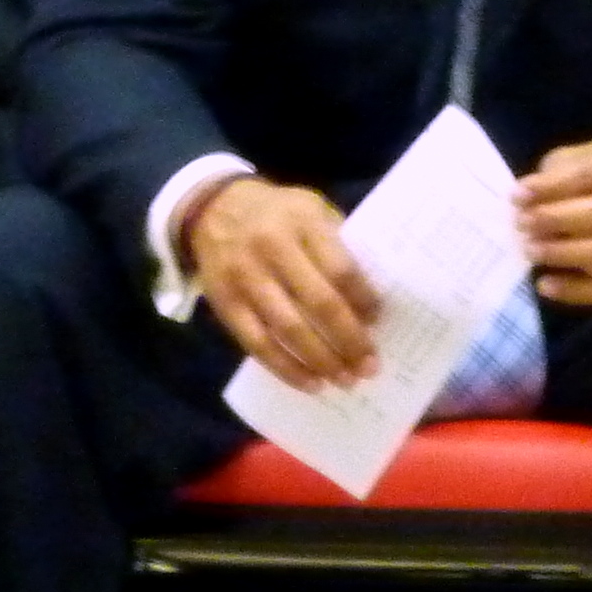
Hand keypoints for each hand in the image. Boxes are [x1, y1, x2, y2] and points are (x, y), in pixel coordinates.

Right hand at [182, 176, 380, 390]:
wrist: (211, 208)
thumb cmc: (276, 212)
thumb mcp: (311, 208)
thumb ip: (337, 244)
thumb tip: (367, 300)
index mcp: (301, 222)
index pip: (341, 269)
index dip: (364, 301)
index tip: (380, 323)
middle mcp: (271, 249)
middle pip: (318, 303)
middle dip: (349, 340)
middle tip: (370, 366)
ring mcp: (244, 278)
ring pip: (288, 329)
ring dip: (321, 360)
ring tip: (346, 380)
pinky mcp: (225, 304)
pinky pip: (257, 344)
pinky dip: (286, 368)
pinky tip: (310, 383)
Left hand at [515, 136, 591, 305]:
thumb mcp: (576, 161)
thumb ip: (554, 176)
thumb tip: (524, 197)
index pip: (589, 175)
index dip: (550, 187)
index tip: (516, 196)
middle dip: (558, 220)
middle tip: (523, 225)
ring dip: (566, 254)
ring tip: (531, 251)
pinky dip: (577, 291)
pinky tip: (545, 284)